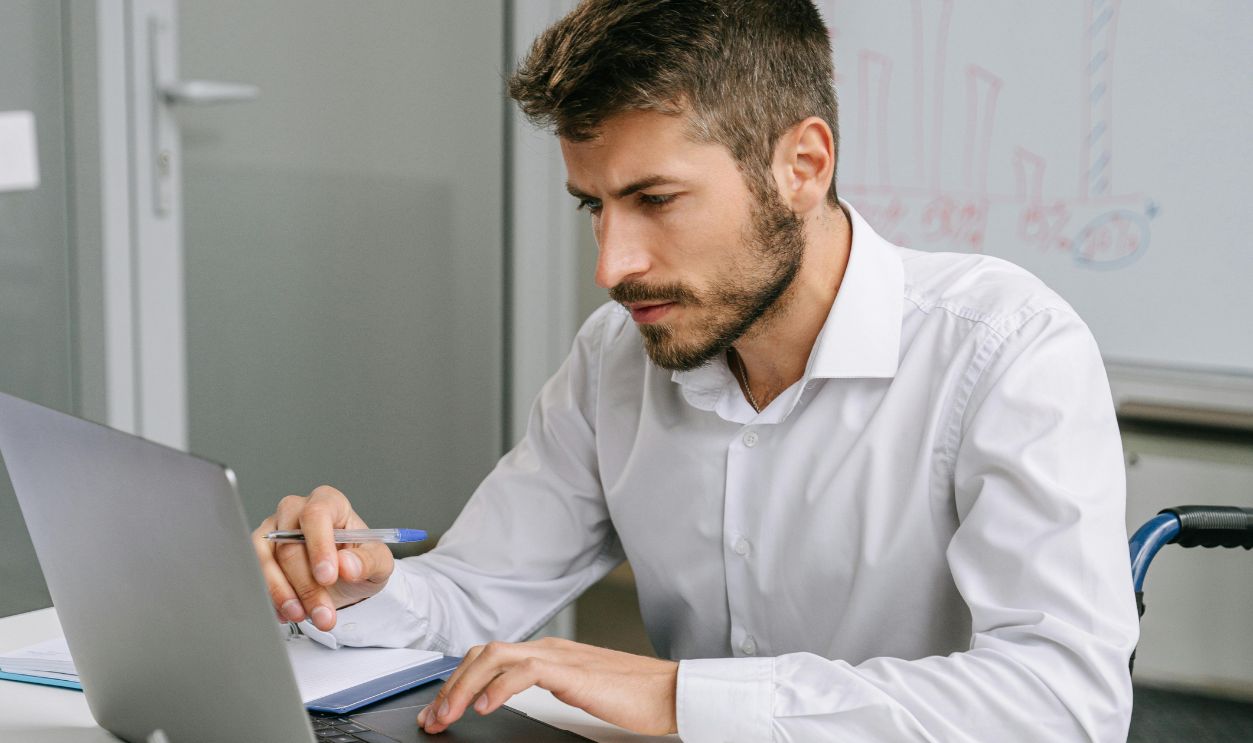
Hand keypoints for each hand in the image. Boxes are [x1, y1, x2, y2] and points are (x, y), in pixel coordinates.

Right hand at [251, 485, 394, 630]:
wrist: (345, 579)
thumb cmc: (359, 560)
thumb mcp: (378, 562)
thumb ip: (368, 561)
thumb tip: (347, 566)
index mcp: (329, 502)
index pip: (316, 515)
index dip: (319, 546)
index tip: (328, 577)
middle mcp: (296, 511)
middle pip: (290, 544)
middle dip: (307, 586)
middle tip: (323, 612)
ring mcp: (273, 530)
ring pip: (267, 560)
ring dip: (284, 594)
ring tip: (305, 615)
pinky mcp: (259, 552)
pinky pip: (255, 574)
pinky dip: (271, 598)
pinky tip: (289, 612)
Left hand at [417, 637, 678, 735]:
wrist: (668, 692)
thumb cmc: (632, 696)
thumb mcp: (577, 693)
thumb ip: (548, 690)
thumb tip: (509, 701)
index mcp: (548, 654)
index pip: (489, 657)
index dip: (457, 681)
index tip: (439, 710)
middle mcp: (548, 649)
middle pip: (483, 653)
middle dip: (450, 685)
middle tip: (432, 718)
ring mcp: (559, 656)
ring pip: (494, 657)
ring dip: (463, 686)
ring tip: (447, 715)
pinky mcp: (571, 671)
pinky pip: (524, 671)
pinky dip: (498, 687)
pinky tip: (485, 707)